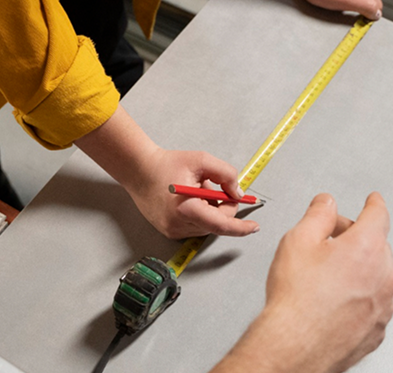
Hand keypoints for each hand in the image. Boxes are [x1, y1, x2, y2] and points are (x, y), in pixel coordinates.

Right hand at [121, 148, 259, 238]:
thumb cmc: (166, 164)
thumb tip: (238, 193)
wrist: (138, 170)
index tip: (254, 227)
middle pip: (217, 223)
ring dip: (210, 209)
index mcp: (187, 208)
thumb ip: (226, 174)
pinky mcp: (169, 231)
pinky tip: (188, 199)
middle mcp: (179, 224)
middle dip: (223, 206)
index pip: (221, 225)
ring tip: (195, 190)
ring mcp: (173, 230)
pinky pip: (196, 226)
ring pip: (207, 226)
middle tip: (214, 187)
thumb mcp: (202, 160)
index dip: (240, 227)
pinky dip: (199, 213)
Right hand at [213, 192, 392, 372]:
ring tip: (325, 281)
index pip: (378, 214)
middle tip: (327, 246)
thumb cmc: (297, 299)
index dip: (373, 204)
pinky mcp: (378, 329)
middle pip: (376, 245)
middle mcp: (383, 275)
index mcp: (367, 247)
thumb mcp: (298, 240)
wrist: (295, 345)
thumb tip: (326, 203)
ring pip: (376, 276)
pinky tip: (332, 303)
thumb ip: (318, 214)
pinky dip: (358, 299)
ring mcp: (384, 305)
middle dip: (355, 240)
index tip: (374, 201)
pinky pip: (373, 304)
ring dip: (358, 271)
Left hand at [283, 0, 382, 19]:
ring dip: (351, 9)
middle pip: (367, 2)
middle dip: (363, 13)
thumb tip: (377, 14)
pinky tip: (332, 7)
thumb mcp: (350, 1)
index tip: (363, 24)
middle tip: (352, 22)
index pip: (377, 5)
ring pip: (354, 0)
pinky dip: (340, 5)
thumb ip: (366, 7)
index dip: (373, 17)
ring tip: (342, 15)